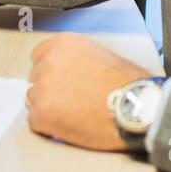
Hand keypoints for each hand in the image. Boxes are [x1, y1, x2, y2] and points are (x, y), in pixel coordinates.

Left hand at [26, 33, 153, 150]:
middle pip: (35, 79)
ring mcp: (43, 87)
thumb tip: (67, 70)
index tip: (57, 82)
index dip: (49, 72)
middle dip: (49, 91)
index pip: (39, 56)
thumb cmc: (127, 85)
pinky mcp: (42, 113)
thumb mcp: (101, 55)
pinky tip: (68, 126)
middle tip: (69, 102)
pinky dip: (49, 127)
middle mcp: (49, 61)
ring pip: (34, 100)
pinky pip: (35, 121)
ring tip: (72, 115)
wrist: (136, 108)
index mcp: (64, 44)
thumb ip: (77, 59)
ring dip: (48, 108)